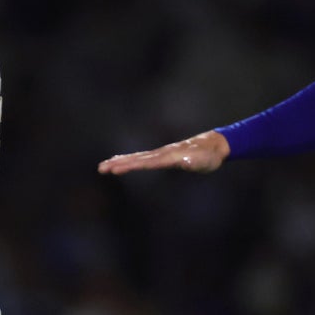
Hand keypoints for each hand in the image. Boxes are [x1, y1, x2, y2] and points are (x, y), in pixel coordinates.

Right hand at [97, 130, 229, 174]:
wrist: (213, 145)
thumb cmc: (208, 156)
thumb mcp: (203, 162)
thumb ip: (192, 162)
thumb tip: (183, 162)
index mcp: (168, 156)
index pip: (145, 163)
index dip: (130, 166)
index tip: (115, 169)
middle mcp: (162, 153)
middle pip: (136, 159)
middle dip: (118, 163)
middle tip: (101, 168)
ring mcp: (161, 153)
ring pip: (137, 157)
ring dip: (120, 161)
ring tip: (105, 165)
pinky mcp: (163, 156)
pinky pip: (142, 158)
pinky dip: (129, 159)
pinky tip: (122, 161)